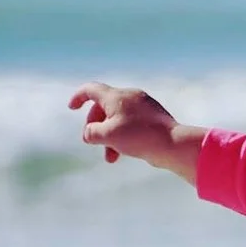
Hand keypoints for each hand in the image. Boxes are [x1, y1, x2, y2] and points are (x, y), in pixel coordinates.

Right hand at [67, 82, 203, 183]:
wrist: (174, 145)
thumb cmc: (139, 137)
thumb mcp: (108, 136)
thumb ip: (91, 133)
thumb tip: (90, 134)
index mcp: (117, 96)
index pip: (92, 89)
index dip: (79, 96)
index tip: (71, 108)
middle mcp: (130, 97)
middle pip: (104, 107)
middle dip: (95, 125)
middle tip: (92, 141)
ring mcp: (144, 107)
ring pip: (117, 119)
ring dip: (109, 137)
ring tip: (110, 158)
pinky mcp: (153, 119)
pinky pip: (131, 125)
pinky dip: (123, 137)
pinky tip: (125, 153)